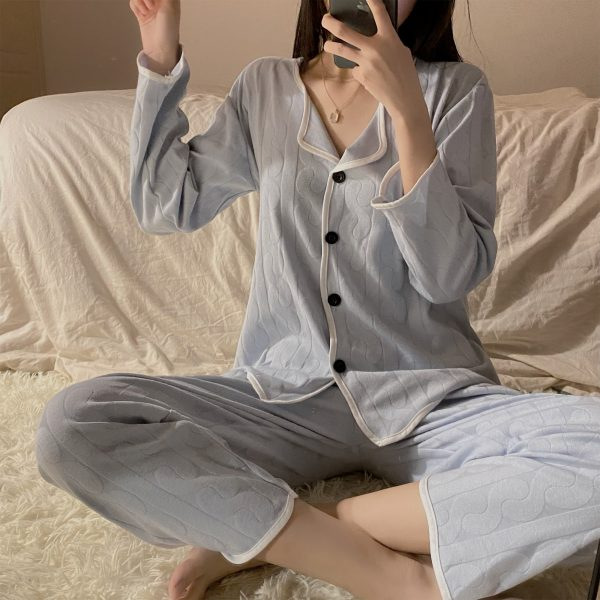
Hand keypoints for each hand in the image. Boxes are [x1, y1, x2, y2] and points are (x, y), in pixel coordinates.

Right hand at [129, 0, 178, 27]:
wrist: (159, 47)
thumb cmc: (168, 30)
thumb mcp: (170, 6)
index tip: (151, 2)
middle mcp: (160, 0)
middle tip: (151, 4)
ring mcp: (150, 5)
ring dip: (142, 1)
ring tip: (149, 10)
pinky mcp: (141, 11)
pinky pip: (133, 2)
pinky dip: (137, 7)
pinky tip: (143, 15)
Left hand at [321, 0, 427, 124]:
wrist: (404, 98)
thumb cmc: (405, 74)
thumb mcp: (401, 51)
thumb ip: (387, 42)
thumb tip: (374, 36)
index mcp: (389, 38)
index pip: (380, 13)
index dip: (372, 1)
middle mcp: (375, 48)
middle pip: (346, 32)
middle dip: (332, 23)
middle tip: (325, 19)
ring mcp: (366, 62)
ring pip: (342, 50)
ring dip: (331, 46)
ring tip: (327, 45)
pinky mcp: (361, 75)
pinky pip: (354, 68)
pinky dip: (358, 70)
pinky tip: (368, 75)